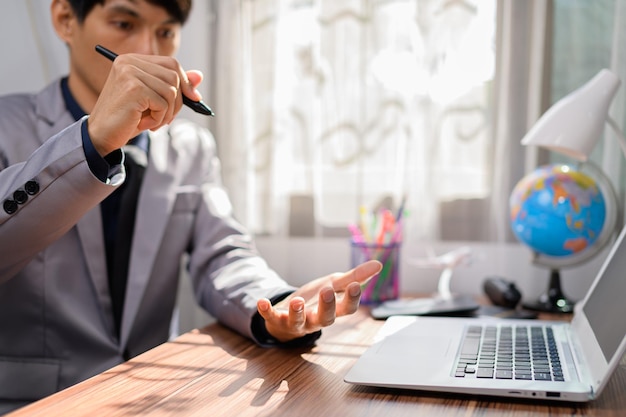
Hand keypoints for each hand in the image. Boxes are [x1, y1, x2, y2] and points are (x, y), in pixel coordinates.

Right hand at [88, 53, 202, 155]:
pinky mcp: (133, 88)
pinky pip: (163, 104)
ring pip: (172, 91)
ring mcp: (130, 73)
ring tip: (151, 122)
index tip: (194, 98)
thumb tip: (200, 75)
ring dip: (167, 113)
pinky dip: (158, 119)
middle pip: (174, 76)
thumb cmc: (127, 118)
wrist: (101, 135)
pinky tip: (143, 124)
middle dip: (178, 102)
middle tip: (164, 118)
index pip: (171, 63)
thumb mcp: (154, 100)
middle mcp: (129, 62)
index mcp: (133, 60)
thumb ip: (174, 86)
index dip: (186, 82)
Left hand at [256, 260, 382, 342]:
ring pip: (299, 323)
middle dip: (327, 306)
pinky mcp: (277, 320)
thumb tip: (378, 264)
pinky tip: (262, 301)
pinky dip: (266, 311)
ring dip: (297, 312)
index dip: (351, 299)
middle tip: (327, 290)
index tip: (355, 285)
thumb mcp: (335, 284)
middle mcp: (317, 319)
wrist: (289, 311)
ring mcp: (297, 322)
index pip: (347, 309)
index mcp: (333, 310)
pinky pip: (272, 317)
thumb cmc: (316, 299)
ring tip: (296, 301)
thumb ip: (354, 277)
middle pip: (326, 319)